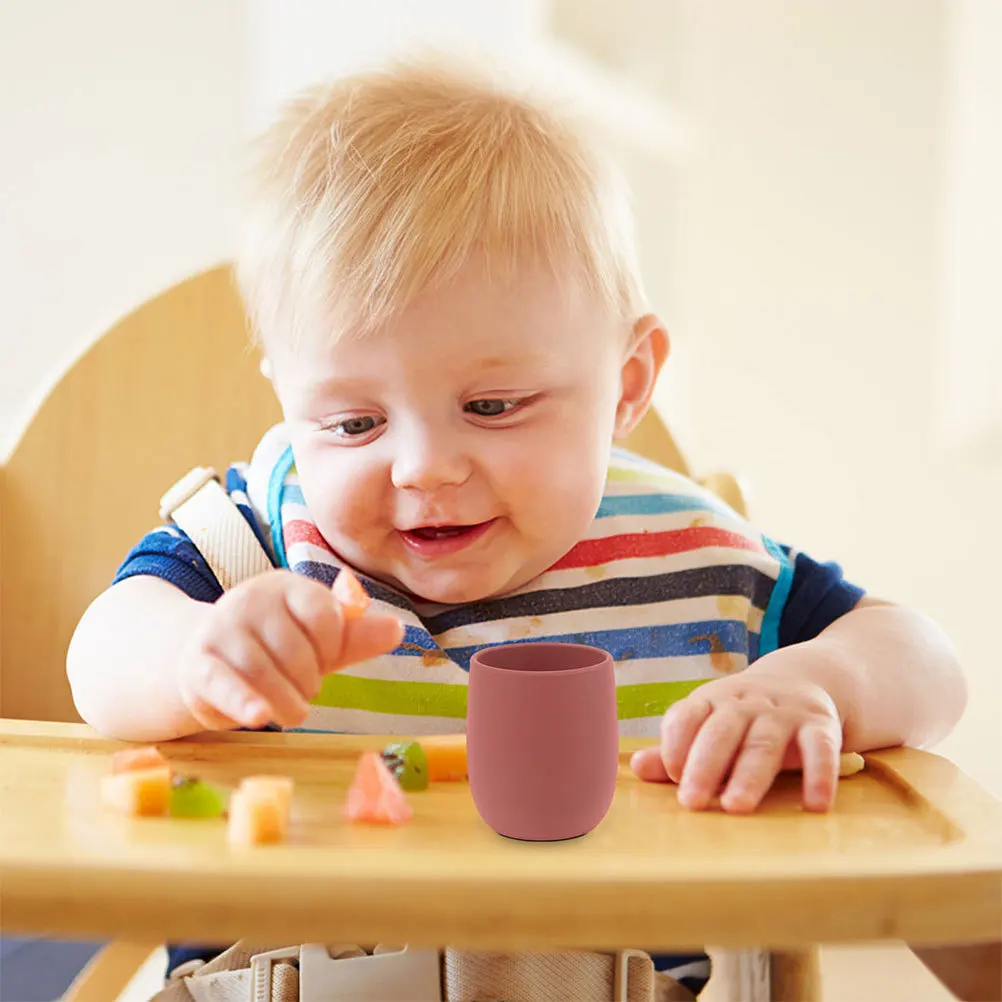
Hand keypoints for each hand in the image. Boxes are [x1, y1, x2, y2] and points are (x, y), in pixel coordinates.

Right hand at [175, 569, 402, 730]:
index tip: (324, 659)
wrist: (205, 661)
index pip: (324, 615)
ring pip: (264, 671)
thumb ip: (356, 636)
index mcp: (285, 586)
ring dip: (286, 702)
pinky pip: (223, 683)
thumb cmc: (274, 651)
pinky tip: (259, 717)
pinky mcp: (197, 664)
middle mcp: (249, 599)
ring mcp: (220, 630)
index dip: (332, 647)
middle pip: (296, 648)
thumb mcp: (319, 642)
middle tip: (303, 689)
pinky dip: (244, 702)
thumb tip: (397, 629)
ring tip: (292, 712)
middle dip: (309, 679)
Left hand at [630, 669, 843, 813]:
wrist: (803, 680)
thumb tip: (635, 768)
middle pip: (722, 731)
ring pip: (764, 742)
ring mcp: (784, 712)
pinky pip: (820, 749)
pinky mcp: (820, 725)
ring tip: (736, 807)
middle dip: (705, 766)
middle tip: (691, 802)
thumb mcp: (708, 722)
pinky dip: (818, 776)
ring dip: (750, 775)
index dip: (676, 744)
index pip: (687, 716)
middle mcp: (745, 702)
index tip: (672, 776)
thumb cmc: (742, 715)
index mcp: (711, 699)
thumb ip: (675, 748)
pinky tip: (813, 805)